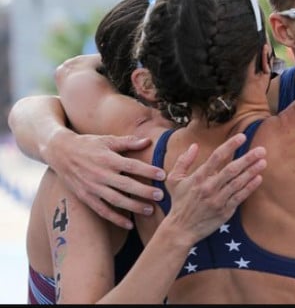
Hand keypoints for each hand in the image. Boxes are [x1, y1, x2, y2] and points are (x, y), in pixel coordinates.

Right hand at [47, 132, 163, 228]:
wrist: (60, 152)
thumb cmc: (88, 144)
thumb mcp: (107, 140)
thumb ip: (128, 142)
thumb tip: (148, 141)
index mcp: (107, 159)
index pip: (131, 166)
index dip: (148, 171)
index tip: (163, 175)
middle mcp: (100, 174)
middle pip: (126, 185)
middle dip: (144, 191)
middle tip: (161, 196)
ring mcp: (92, 187)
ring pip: (116, 200)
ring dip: (133, 207)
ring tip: (150, 210)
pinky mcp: (86, 197)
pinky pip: (102, 211)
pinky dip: (115, 219)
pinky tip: (129, 224)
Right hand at [166, 133, 266, 241]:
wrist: (181, 229)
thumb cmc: (179, 202)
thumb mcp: (174, 180)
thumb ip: (183, 161)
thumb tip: (194, 146)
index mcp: (198, 177)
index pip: (217, 157)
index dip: (230, 145)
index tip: (242, 137)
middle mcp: (209, 187)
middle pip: (232, 169)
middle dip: (248, 158)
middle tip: (261, 150)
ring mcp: (218, 200)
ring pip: (238, 183)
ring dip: (252, 171)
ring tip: (263, 162)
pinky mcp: (225, 211)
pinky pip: (240, 197)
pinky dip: (250, 187)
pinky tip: (258, 178)